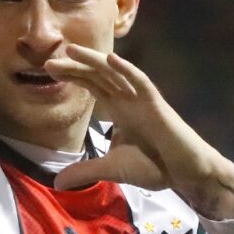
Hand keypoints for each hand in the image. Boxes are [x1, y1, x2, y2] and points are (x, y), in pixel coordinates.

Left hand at [44, 44, 233, 218]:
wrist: (185, 174)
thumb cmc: (153, 166)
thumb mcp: (110, 169)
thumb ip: (84, 172)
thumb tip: (56, 183)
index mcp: (117, 109)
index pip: (91, 85)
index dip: (72, 75)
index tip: (49, 69)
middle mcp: (127, 99)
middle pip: (97, 75)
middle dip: (75, 67)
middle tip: (48, 62)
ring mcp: (141, 99)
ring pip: (115, 73)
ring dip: (94, 60)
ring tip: (72, 50)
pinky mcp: (157, 104)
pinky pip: (141, 82)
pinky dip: (127, 70)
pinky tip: (111, 59)